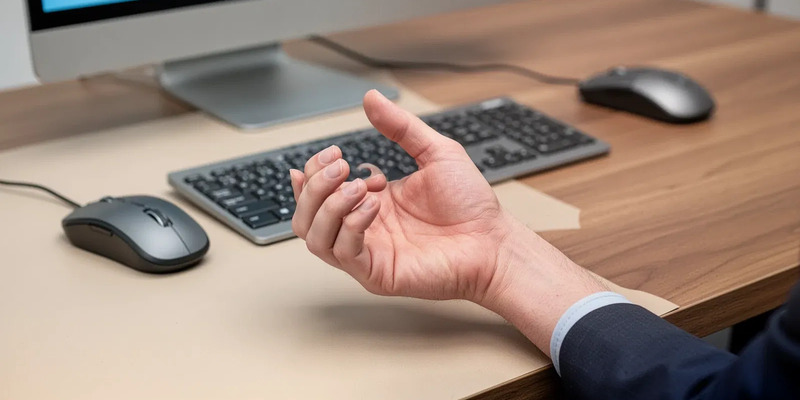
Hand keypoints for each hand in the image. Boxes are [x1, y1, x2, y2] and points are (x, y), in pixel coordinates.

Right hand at [291, 90, 606, 353]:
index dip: (314, 171)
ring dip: (326, 206)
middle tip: (340, 166)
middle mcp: (363, 229)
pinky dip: (350, 226)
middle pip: (306, 214)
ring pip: (314, 237)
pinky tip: (372, 206)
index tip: (335, 154)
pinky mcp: (377, 273)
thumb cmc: (471, 206)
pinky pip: (344, 253)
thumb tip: (371, 99)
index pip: (317, 192)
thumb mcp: (435, 152)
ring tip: (357, 185)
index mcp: (370, 202)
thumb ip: (401, 127)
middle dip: (314, 185)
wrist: (494, 242)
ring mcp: (368, 253)